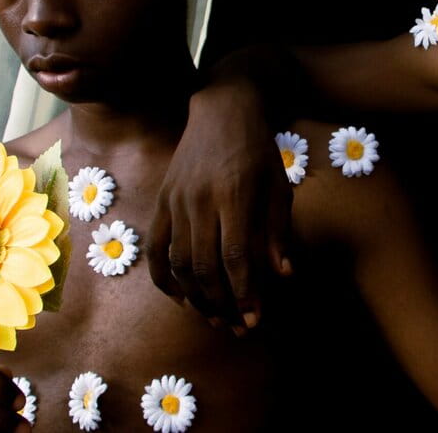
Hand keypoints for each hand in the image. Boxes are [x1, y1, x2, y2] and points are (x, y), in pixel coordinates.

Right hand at [149, 80, 292, 332]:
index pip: (235, 256)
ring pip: (178, 262)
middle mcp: (199, 200)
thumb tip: (282, 275)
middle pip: (204, 266)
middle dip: (221, 304)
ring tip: (213, 318)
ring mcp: (175, 200)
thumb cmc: (258, 150)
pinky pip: (155, 248)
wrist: (222, 109)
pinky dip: (164, 278)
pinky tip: (180, 297)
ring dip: (195, 297)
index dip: (244, 293)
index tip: (254, 319)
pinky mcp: (162, 200)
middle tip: (235, 327)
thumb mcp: (279, 186)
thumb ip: (278, 232)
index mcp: (234, 195)